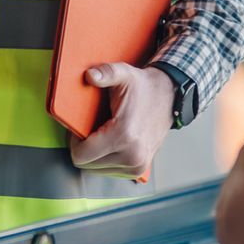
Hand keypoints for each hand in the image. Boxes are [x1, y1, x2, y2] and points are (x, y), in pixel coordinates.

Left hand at [68, 62, 173, 176]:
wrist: (169, 97)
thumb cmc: (143, 87)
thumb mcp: (124, 74)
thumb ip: (106, 73)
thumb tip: (90, 75)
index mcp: (124, 135)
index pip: (81, 155)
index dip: (74, 141)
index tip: (80, 128)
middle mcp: (132, 155)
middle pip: (87, 165)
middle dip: (84, 148)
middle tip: (92, 129)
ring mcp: (137, 165)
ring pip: (97, 170)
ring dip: (95, 154)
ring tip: (103, 134)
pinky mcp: (139, 169)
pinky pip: (109, 171)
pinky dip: (105, 159)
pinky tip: (112, 142)